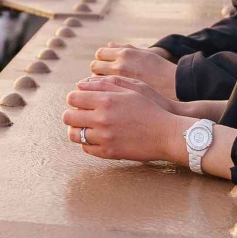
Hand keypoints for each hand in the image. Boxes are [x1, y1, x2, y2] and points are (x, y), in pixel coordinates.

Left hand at [62, 75, 188, 163]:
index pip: (73, 98)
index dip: (75, 98)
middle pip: (69, 117)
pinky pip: (86, 148)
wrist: (167, 134)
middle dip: (72, 114)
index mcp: (105, 100)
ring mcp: (104, 138)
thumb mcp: (131, 88)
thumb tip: (81, 84)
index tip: (81, 101)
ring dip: (77, 129)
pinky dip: (87, 142)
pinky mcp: (109, 153)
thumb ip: (105, 84)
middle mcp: (102, 119)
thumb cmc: (151, 107)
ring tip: (86, 126)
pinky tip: (96, 137)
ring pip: (75, 135)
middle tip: (81, 114)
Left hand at [89, 43, 177, 98]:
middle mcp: (120, 65)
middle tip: (101, 75)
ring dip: (97, 81)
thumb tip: (109, 45)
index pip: (100, 53)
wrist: (172, 86)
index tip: (104, 63)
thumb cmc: (158, 68)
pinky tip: (108, 94)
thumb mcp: (143, 53)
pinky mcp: (122, 94)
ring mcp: (120, 80)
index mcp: (125, 53)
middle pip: (94, 66)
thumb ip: (124, 48)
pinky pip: (104, 92)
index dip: (101, 58)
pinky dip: (103, 92)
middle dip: (97, 69)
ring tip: (103, 85)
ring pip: (96, 79)